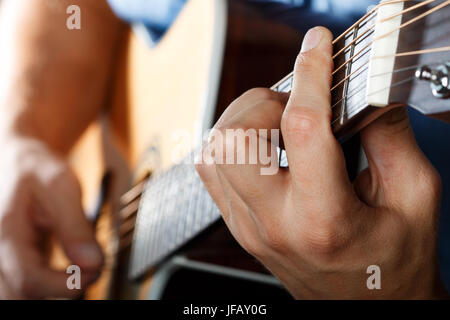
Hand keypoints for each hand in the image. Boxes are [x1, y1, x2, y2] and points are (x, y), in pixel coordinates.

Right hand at [0, 136, 102, 298]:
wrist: (14, 161)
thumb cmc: (33, 169)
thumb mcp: (59, 184)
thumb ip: (75, 225)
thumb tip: (93, 262)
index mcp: (5, 231)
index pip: (29, 279)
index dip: (65, 285)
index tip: (94, 273)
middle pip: (20, 295)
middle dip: (57, 290)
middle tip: (88, 270)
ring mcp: (1, 258)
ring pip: (20, 294)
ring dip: (51, 289)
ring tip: (77, 268)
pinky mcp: (10, 262)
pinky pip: (25, 285)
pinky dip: (47, 284)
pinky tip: (65, 268)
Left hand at [196, 27, 445, 298]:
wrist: (368, 308)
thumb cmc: (393, 264)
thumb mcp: (414, 198)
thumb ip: (391, 137)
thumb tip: (363, 92)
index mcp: (324, 219)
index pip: (303, 127)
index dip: (311, 74)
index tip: (317, 47)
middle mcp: (274, 224)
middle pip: (233, 139)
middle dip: (262, 104)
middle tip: (295, 108)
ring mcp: (248, 227)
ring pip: (212, 152)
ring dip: (244, 121)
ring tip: (280, 126)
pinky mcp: (238, 226)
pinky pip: (211, 170)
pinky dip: (232, 144)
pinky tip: (264, 146)